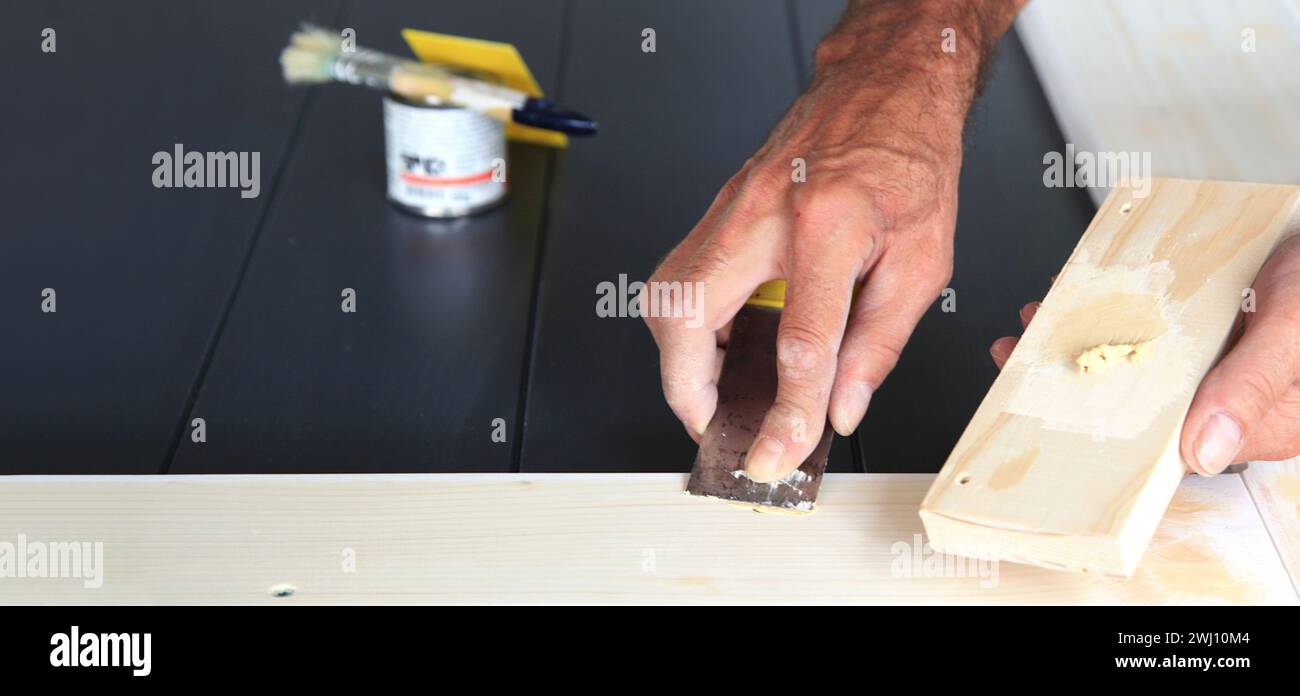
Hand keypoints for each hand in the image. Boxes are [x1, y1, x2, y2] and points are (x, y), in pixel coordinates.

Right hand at [644, 1, 1022, 481]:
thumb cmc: (909, 157)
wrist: (885, 86)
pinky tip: (713, 346)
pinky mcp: (720, 208)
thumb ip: (879, 343)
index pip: (799, 341)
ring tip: (709, 395)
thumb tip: (841, 406)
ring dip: (677, 357)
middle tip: (713, 424)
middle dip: (685, 386)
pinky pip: (680, 274)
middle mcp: (764, 211)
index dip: (788, 412)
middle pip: (686, 312)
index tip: (779, 452)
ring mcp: (731, 205)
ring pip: (665, 292)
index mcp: (830, 222)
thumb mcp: (923, 260)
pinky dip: (685, 323)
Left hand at [990, 236, 1299, 475]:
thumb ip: (1255, 384)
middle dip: (1080, 385)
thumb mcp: (1295, 325)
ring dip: (1085, 346)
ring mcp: (1217, 366)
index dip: (1111, 436)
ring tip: (1037, 324)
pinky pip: (1149, 334)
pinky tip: (1074, 300)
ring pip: (1139, 370)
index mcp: (1264, 421)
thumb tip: (1202, 452)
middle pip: (1144, 410)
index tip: (1058, 415)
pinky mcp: (1204, 335)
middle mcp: (1235, 401)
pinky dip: (1110, 318)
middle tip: (1024, 359)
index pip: (1172, 450)